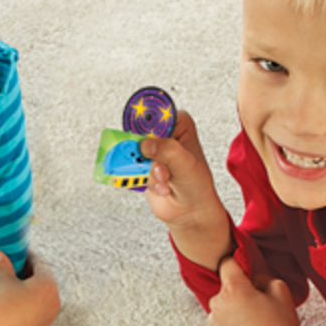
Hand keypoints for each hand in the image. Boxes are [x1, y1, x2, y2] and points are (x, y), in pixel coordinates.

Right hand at [0, 249, 60, 325]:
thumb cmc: (5, 302)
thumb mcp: (5, 281)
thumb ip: (3, 266)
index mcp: (48, 284)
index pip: (41, 265)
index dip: (30, 258)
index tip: (22, 254)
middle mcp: (54, 300)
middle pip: (45, 283)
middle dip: (33, 275)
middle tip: (20, 270)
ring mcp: (49, 318)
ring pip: (43, 300)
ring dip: (33, 293)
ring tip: (19, 289)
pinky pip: (39, 314)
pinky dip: (32, 308)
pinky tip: (20, 307)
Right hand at [140, 111, 232, 269]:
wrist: (190, 212)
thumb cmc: (197, 185)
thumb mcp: (187, 165)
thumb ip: (168, 150)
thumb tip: (145, 144)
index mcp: (178, 123)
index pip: (156, 113)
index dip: (149, 127)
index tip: (149, 142)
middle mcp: (162, 134)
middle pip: (138, 132)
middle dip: (147, 155)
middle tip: (161, 167)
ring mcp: (149, 150)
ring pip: (132, 153)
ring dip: (147, 171)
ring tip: (165, 180)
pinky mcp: (139, 165)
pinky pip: (129, 168)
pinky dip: (143, 180)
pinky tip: (160, 187)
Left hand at [208, 254, 304, 325]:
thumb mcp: (281, 290)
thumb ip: (263, 277)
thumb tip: (253, 280)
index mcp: (234, 289)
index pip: (226, 264)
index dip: (237, 265)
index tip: (244, 270)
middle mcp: (218, 304)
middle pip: (225, 289)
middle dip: (238, 292)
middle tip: (258, 304)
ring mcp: (215, 323)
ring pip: (222, 307)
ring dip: (233, 310)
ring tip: (254, 322)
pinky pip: (221, 325)